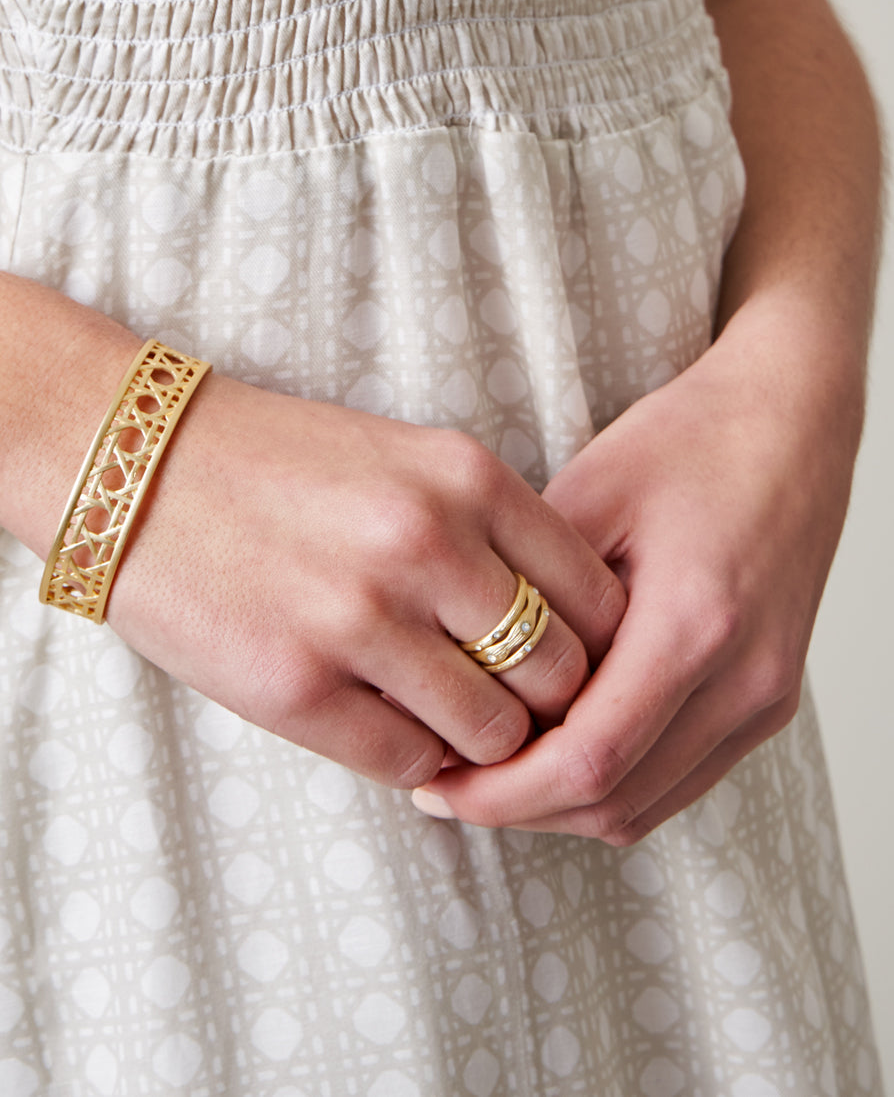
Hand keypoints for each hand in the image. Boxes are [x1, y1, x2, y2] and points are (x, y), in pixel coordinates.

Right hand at [102, 372, 624, 787]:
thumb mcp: (402, 459)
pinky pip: (408, 762)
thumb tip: (559, 634)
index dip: (596, 646)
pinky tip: (383, 723)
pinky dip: (413, 760)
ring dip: (480, 742)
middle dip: (547, 705)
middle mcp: (427, 545)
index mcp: (466, 478)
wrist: (130, 462)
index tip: (563, 662)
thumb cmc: (272, 462)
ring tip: (442, 719)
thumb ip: (486, 532)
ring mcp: (360, 619)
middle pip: (562, 675)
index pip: (597, 598)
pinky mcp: (295, 687)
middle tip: (511, 706)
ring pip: (494, 732)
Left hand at [412, 308, 862, 839]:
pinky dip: (610, 785)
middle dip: (521, 809)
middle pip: (617, 802)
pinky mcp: (767, 700)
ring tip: (486, 773)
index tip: (439, 785)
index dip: (504, 791)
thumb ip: (534, 594)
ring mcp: (764, 697)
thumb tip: (454, 672)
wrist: (790, 421)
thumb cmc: (690, 441)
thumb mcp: (589, 495)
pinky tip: (549, 751)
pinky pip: (679, 779)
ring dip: (561, 806)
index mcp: (695, 623)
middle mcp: (743, 678)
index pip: (590, 758)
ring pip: (648, 805)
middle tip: (447, 785)